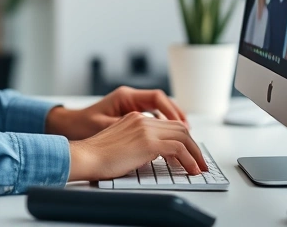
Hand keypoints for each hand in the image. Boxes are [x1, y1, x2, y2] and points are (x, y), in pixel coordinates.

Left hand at [45, 86, 187, 139]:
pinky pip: (152, 119)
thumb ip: (128, 129)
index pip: (157, 98)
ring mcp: (130, 107)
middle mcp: (130, 99)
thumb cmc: (81, 126)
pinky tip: (168, 141)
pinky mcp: (129, 117)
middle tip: (190, 135)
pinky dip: (162, 128)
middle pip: (162, 103)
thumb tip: (149, 136)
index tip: (182, 126)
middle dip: (178, 119)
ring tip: (185, 139)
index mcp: (125, 96)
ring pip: (159, 111)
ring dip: (172, 124)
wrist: (67, 127)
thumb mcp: (104, 127)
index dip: (172, 111)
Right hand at [67, 112, 207, 180]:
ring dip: (195, 154)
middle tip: (200, 161)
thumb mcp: (121, 144)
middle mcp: (142, 120)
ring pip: (183, 137)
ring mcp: (145, 129)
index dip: (183, 138)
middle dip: (194, 146)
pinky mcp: (148, 142)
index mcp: (135, 118)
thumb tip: (155, 155)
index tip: (189, 152)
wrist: (86, 157)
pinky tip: (191, 169)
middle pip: (179, 128)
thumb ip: (138, 143)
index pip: (168, 124)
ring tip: (199, 168)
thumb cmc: (97, 156)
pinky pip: (178, 149)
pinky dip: (189, 160)